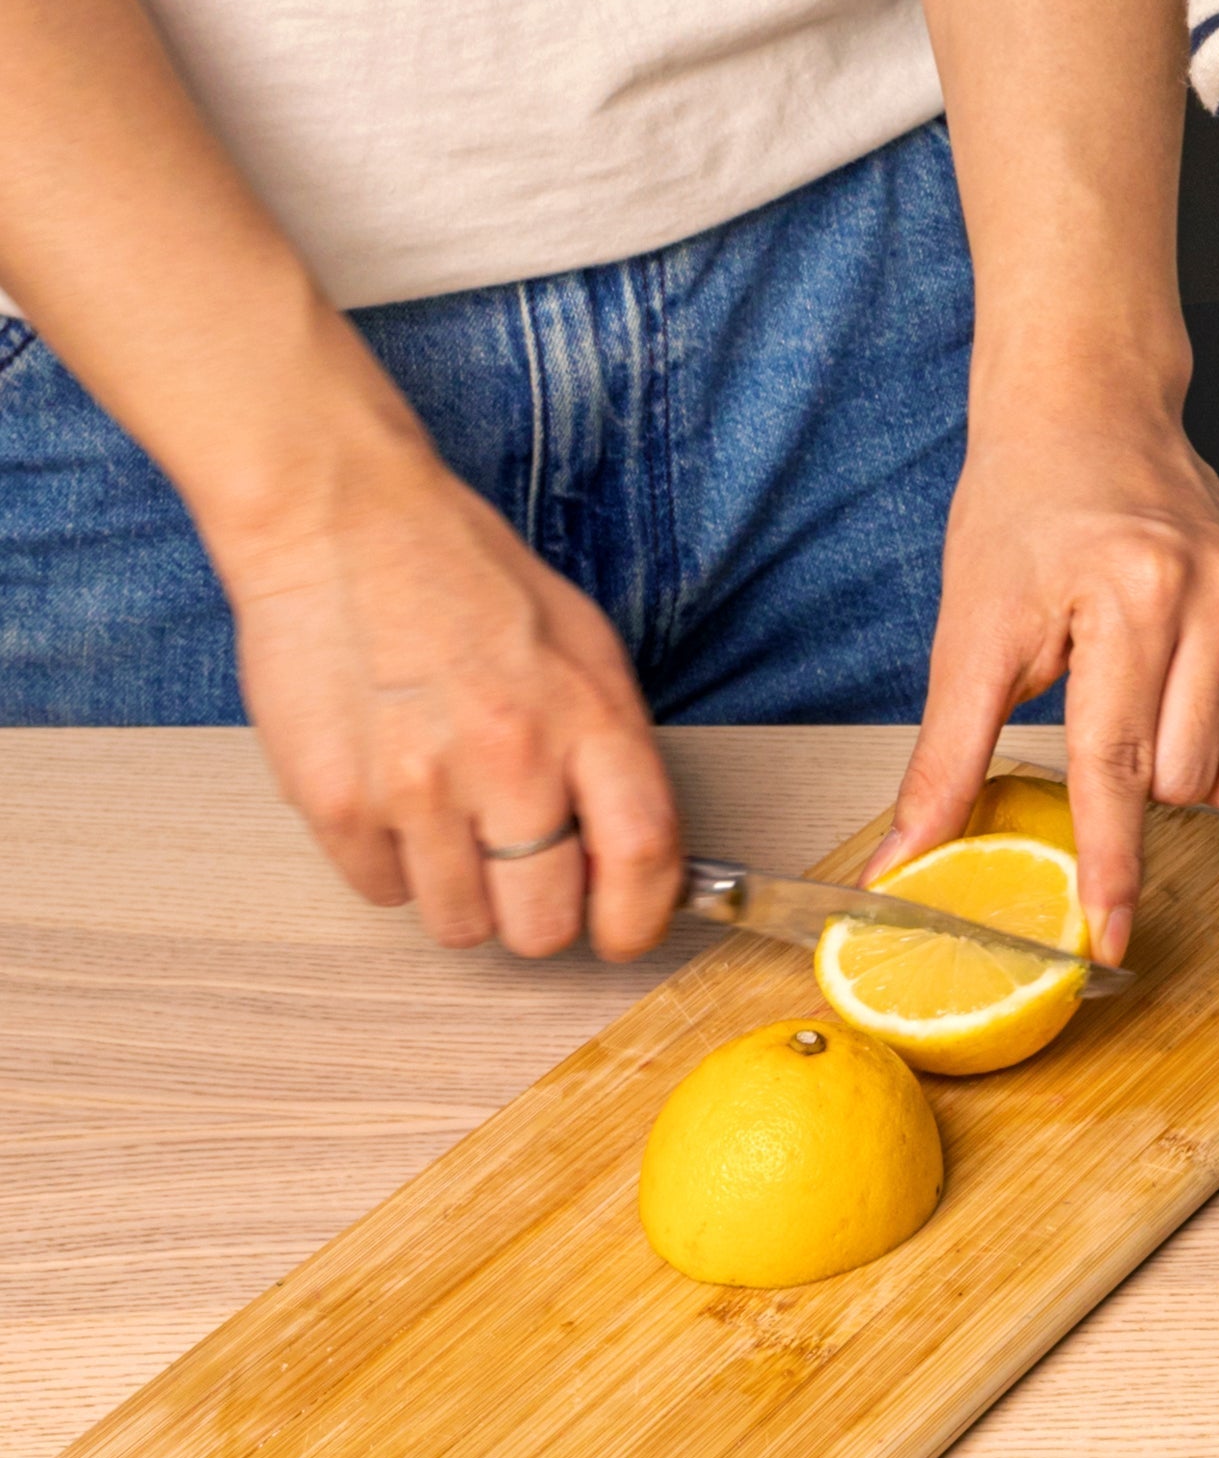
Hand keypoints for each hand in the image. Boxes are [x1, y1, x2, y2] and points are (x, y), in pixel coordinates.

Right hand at [218, 425, 679, 962]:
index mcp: (588, 714)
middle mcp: (511, 758)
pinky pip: (380, 893)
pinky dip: (391, 867)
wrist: (346, 525)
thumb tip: (626, 854)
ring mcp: (419, 787)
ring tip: (448, 819)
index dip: (639, 918)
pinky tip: (392, 797)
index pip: (642, 857)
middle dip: (536, 917)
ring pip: (459, 925)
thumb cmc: (469, 580)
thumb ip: (608, 750)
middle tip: (520, 878)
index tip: (623, 931)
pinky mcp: (337, 804)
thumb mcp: (580, 646)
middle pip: (543, 923)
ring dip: (459, 893)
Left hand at [877, 321, 1218, 961]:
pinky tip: (1182, 689)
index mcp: (1129, 593)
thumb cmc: (1025, 510)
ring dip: (1180, 771)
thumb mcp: (970, 630)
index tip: (1105, 942)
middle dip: (1129, 786)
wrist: (1090, 412)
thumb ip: (945, 759)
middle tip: (1089, 710)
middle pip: (1181, 782)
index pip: (1117, 766)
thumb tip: (900, 864)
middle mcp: (1214, 592)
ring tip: (1134, 696)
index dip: (1108, 867)